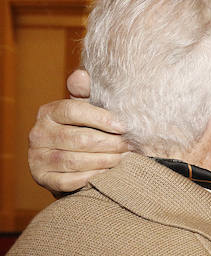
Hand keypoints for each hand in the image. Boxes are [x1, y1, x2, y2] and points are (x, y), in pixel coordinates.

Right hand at [28, 70, 128, 195]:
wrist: (66, 164)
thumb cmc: (81, 131)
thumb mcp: (84, 111)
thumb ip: (85, 93)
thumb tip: (82, 74)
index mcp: (48, 112)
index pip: (73, 110)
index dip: (101, 118)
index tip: (124, 126)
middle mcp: (38, 134)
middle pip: (78, 138)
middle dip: (109, 143)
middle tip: (129, 146)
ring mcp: (37, 157)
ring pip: (75, 160)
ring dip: (104, 161)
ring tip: (123, 159)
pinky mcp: (42, 178)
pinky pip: (69, 180)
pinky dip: (92, 177)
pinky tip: (108, 174)